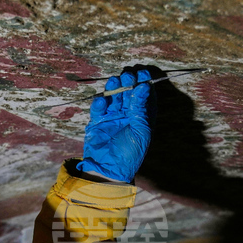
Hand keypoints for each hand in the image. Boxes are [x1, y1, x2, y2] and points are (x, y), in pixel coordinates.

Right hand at [78, 67, 155, 183]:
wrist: (109, 169)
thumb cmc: (130, 153)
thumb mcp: (141, 131)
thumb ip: (141, 109)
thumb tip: (144, 87)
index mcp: (142, 116)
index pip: (144, 95)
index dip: (144, 83)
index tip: (143, 73)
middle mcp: (128, 114)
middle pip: (128, 92)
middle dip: (128, 82)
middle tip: (127, 76)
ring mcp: (112, 115)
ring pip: (114, 96)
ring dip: (114, 88)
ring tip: (115, 82)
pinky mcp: (98, 120)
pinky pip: (99, 107)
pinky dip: (100, 102)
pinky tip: (103, 101)